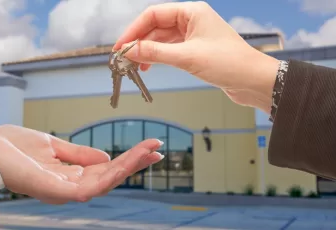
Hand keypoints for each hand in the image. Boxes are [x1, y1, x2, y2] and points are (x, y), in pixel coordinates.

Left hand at [0, 125, 162, 203]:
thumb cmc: (14, 147)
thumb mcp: (53, 146)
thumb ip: (78, 154)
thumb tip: (105, 157)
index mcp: (70, 175)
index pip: (106, 169)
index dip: (128, 160)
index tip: (149, 146)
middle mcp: (70, 186)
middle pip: (110, 177)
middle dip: (135, 163)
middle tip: (157, 148)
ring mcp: (63, 191)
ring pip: (104, 183)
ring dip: (128, 167)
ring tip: (148, 152)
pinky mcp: (55, 191)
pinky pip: (89, 187)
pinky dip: (109, 176)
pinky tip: (124, 164)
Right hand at [113, 1, 279, 112]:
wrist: (253, 81)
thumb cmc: (230, 63)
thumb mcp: (187, 57)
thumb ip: (156, 53)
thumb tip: (130, 50)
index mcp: (192, 12)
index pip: (154, 15)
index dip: (134, 30)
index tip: (121, 45)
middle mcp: (192, 21)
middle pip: (156, 27)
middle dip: (139, 42)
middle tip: (123, 57)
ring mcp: (193, 36)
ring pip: (162, 40)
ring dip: (147, 51)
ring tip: (134, 65)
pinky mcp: (195, 50)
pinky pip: (170, 50)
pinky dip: (158, 58)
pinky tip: (148, 66)